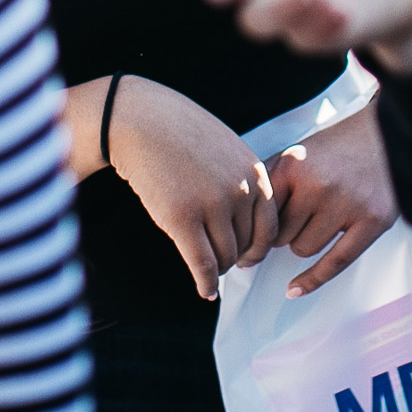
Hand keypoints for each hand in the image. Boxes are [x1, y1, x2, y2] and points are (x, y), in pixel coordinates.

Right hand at [105, 77, 274, 301]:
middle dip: (234, 260)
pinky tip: (203, 290)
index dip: (257, 249)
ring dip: (217, 270)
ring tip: (207, 270)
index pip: (269, 229)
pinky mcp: (182, 218)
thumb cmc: (182, 135)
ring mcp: (212, 204)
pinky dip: (205, 283)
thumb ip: (244, 185)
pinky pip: (203, 264)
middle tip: (223, 265)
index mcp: (255, 174)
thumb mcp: (228, 151)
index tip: (246, 258)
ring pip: (225, 258)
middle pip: (246, 246)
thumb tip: (249, 230)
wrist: (142, 120)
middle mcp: (240, 190)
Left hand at [268, 103, 396, 297]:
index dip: (257, 228)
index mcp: (293, 166)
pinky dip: (312, 280)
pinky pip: (334, 263)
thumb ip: (271, 183)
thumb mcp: (297, 154)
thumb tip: (240, 222)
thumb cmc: (336, 148)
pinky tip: (293, 290)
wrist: (386, 134)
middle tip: (302, 214)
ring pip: (304, 249)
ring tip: (323, 216)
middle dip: (287, 231)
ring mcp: (346, 204)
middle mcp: (317, 185)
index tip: (249, 242)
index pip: (261, 214)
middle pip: (280, 236)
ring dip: (307, 241)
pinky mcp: (372, 222)